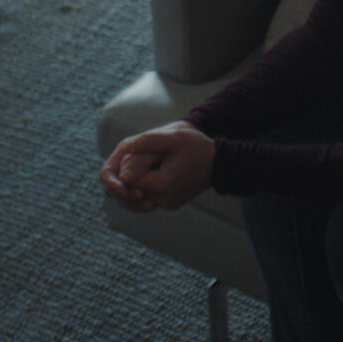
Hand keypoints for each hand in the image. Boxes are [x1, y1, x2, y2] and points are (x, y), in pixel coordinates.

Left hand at [99, 123, 214, 211]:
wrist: (220, 163)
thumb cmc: (198, 147)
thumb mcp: (172, 137)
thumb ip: (145, 142)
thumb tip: (123, 149)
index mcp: (161, 185)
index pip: (127, 179)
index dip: (130, 164)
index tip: (148, 154)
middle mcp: (163, 200)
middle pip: (130, 188)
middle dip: (135, 172)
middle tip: (155, 159)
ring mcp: (167, 204)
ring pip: (137, 195)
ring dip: (139, 180)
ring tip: (158, 165)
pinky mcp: (170, 204)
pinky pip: (148, 197)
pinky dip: (147, 186)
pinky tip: (160, 173)